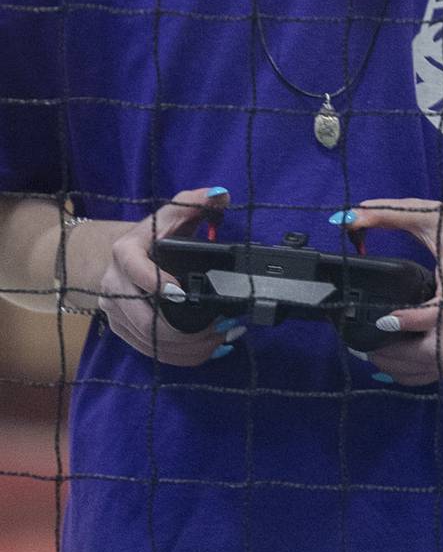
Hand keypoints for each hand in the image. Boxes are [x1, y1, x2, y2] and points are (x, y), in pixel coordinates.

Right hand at [99, 186, 234, 365]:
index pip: (135, 270)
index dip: (156, 283)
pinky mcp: (122, 331)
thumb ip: (197, 201)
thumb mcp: (174, 211)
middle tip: (220, 326)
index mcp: (124, 252)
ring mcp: (114, 312)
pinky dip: (179, 355)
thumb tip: (221, 195)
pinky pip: (149, 351)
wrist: (124, 254)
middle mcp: (113, 285)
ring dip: (187, 347)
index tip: (182, 293)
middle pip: (143, 318)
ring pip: (148, 341)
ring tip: (221, 339)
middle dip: (183, 330)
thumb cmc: (154, 232)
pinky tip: (207, 350)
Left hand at [341, 200, 442, 385]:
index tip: (385, 318)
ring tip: (377, 353)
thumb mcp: (436, 214)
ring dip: (405, 368)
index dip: (413, 322)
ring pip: (440, 366)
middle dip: (399, 355)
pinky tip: (397, 363)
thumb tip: (349, 217)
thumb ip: (391, 214)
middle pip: (439, 351)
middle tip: (368, 343)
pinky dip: (419, 372)